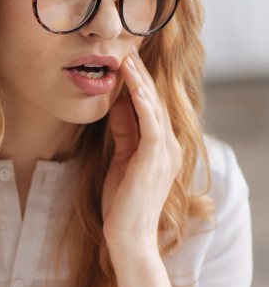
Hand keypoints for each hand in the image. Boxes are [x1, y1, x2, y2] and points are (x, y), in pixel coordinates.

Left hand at [101, 46, 181, 257]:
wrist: (127, 235)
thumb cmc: (123, 202)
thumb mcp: (121, 159)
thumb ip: (124, 132)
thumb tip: (118, 105)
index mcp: (161, 148)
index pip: (151, 109)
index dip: (138, 86)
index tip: (125, 64)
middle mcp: (168, 146)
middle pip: (155, 102)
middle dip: (140, 77)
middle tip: (127, 51)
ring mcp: (165, 151)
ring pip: (154, 106)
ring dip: (140, 81)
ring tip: (127, 58)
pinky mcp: (154, 156)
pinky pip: (149, 119)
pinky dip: (140, 98)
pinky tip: (130, 81)